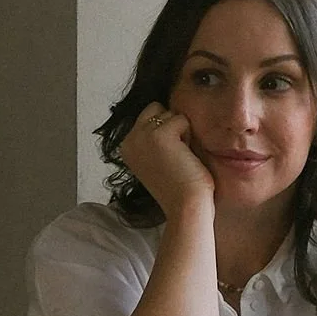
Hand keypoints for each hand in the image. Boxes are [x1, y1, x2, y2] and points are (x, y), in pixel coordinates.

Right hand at [116, 100, 212, 220]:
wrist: (184, 206)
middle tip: (175, 156)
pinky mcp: (160, 134)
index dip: (165, 131)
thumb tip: (166, 113)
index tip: (167, 158)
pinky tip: (185, 157)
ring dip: (182, 133)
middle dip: (172, 126)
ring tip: (180, 158)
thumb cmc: (178, 188)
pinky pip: (182, 120)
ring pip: (171, 114)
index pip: (148, 116)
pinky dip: (189, 136)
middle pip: (157, 109)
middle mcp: (130, 138)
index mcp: (126, 146)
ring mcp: (143, 135)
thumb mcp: (155, 160)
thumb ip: (152, 139)